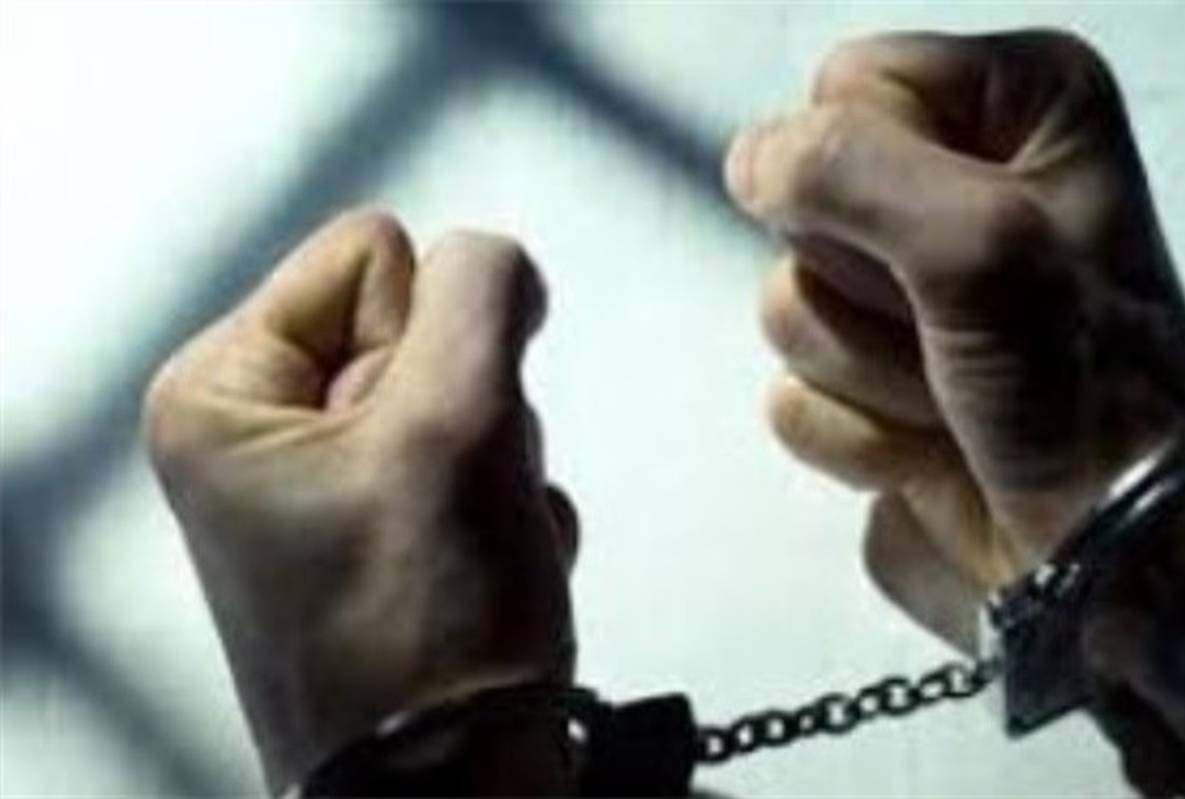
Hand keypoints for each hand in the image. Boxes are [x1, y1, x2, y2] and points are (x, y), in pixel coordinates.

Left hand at [143, 211, 577, 789]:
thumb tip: (496, 263)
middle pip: (419, 326)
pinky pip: (476, 454)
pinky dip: (502, 506)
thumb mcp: (455, 421)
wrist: (458, 789)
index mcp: (221, 394)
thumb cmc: (425, 628)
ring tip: (471, 542)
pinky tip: (486, 569)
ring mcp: (328, 483)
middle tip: (448, 500)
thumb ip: (482, 291)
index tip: (423, 437)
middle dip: (464, 409)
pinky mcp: (386, 526)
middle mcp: (260, 434)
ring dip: (495, 460)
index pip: (371, 252)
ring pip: (462, 391)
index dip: (429, 336)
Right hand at [725, 31, 1184, 649]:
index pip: (850, 84)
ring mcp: (902, 295)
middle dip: (869, 289)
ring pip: (787, 303)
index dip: (869, 172)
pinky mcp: (863, 379)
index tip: (940, 243)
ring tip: (955, 396)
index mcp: (1017, 112)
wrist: (1100, 563)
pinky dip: (857, 434)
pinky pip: (791, 394)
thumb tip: (750, 160)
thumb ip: (849, 171)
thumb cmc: (1087, 402)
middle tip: (954, 332)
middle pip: (805, 199)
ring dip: (869, 372)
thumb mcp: (978, 247)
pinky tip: (928, 445)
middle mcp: (956, 190)